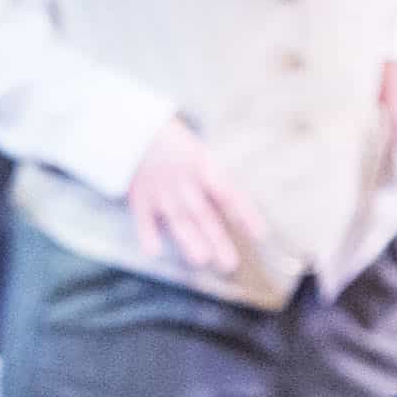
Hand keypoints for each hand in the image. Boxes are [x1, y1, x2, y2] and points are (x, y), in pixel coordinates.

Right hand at [124, 117, 268, 276]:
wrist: (137, 133)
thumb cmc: (179, 150)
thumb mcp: (203, 157)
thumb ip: (218, 184)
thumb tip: (242, 217)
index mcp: (204, 167)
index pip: (229, 193)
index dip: (245, 213)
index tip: (259, 234)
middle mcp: (184, 181)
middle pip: (204, 213)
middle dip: (217, 239)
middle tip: (230, 263)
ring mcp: (162, 190)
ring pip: (178, 218)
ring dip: (189, 239)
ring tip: (202, 259)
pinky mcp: (141, 198)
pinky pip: (144, 218)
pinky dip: (147, 234)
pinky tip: (154, 251)